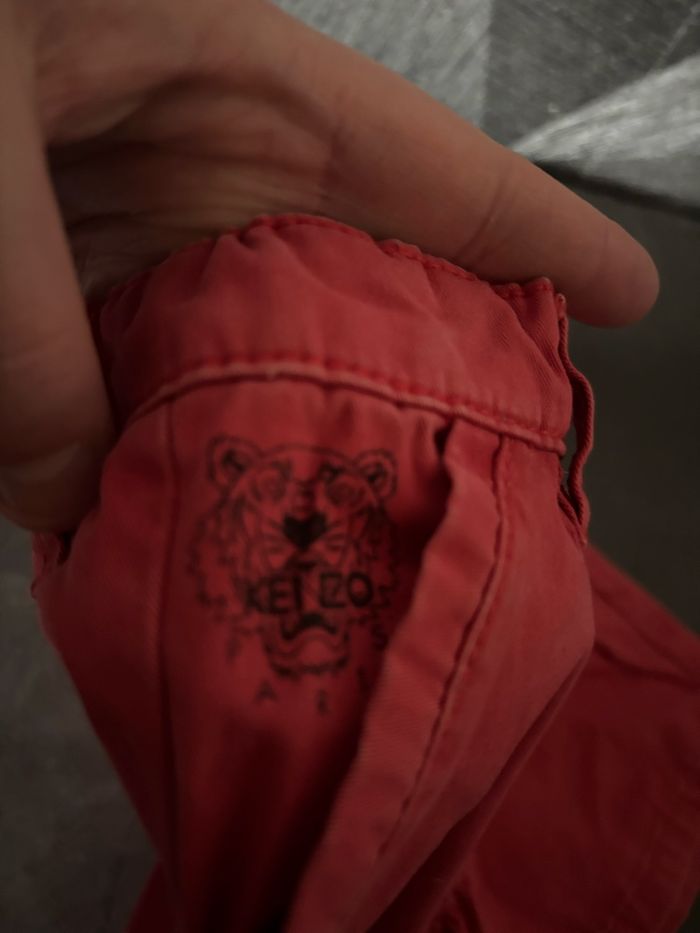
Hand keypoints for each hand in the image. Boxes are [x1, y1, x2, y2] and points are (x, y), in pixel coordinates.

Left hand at [0, 0, 657, 531]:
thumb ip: (30, 331)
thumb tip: (69, 500)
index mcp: (235, 83)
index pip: (434, 167)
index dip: (542, 238)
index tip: (627, 301)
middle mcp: (202, 163)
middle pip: (356, 286)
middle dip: (418, 381)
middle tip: (474, 481)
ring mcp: (132, 223)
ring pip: (241, 350)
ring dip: (272, 439)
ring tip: (328, 533)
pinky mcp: (60, 272)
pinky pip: (135, 365)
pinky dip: (153, 439)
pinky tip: (165, 507)